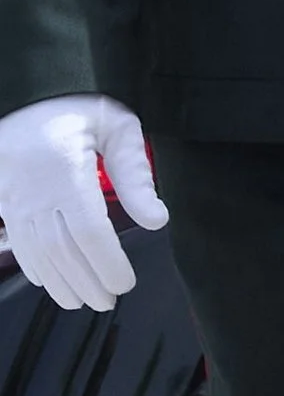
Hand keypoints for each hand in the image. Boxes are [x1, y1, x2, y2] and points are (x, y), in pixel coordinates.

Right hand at [0, 96, 167, 312]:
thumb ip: (135, 174)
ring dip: (62, 284)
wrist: (23, 94)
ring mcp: (13, 197)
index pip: (88, 230)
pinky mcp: (3, 201)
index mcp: (63, 168)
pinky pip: (17, 242)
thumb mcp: (116, 126)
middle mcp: (33, 188)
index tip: (126, 283)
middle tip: (109, 301)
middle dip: (88, 283)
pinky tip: (53, 282)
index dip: (107, 263)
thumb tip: (157, 220)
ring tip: (85, 301)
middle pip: (62, 251)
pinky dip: (36, 268)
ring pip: (37, 254)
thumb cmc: (75, 106)